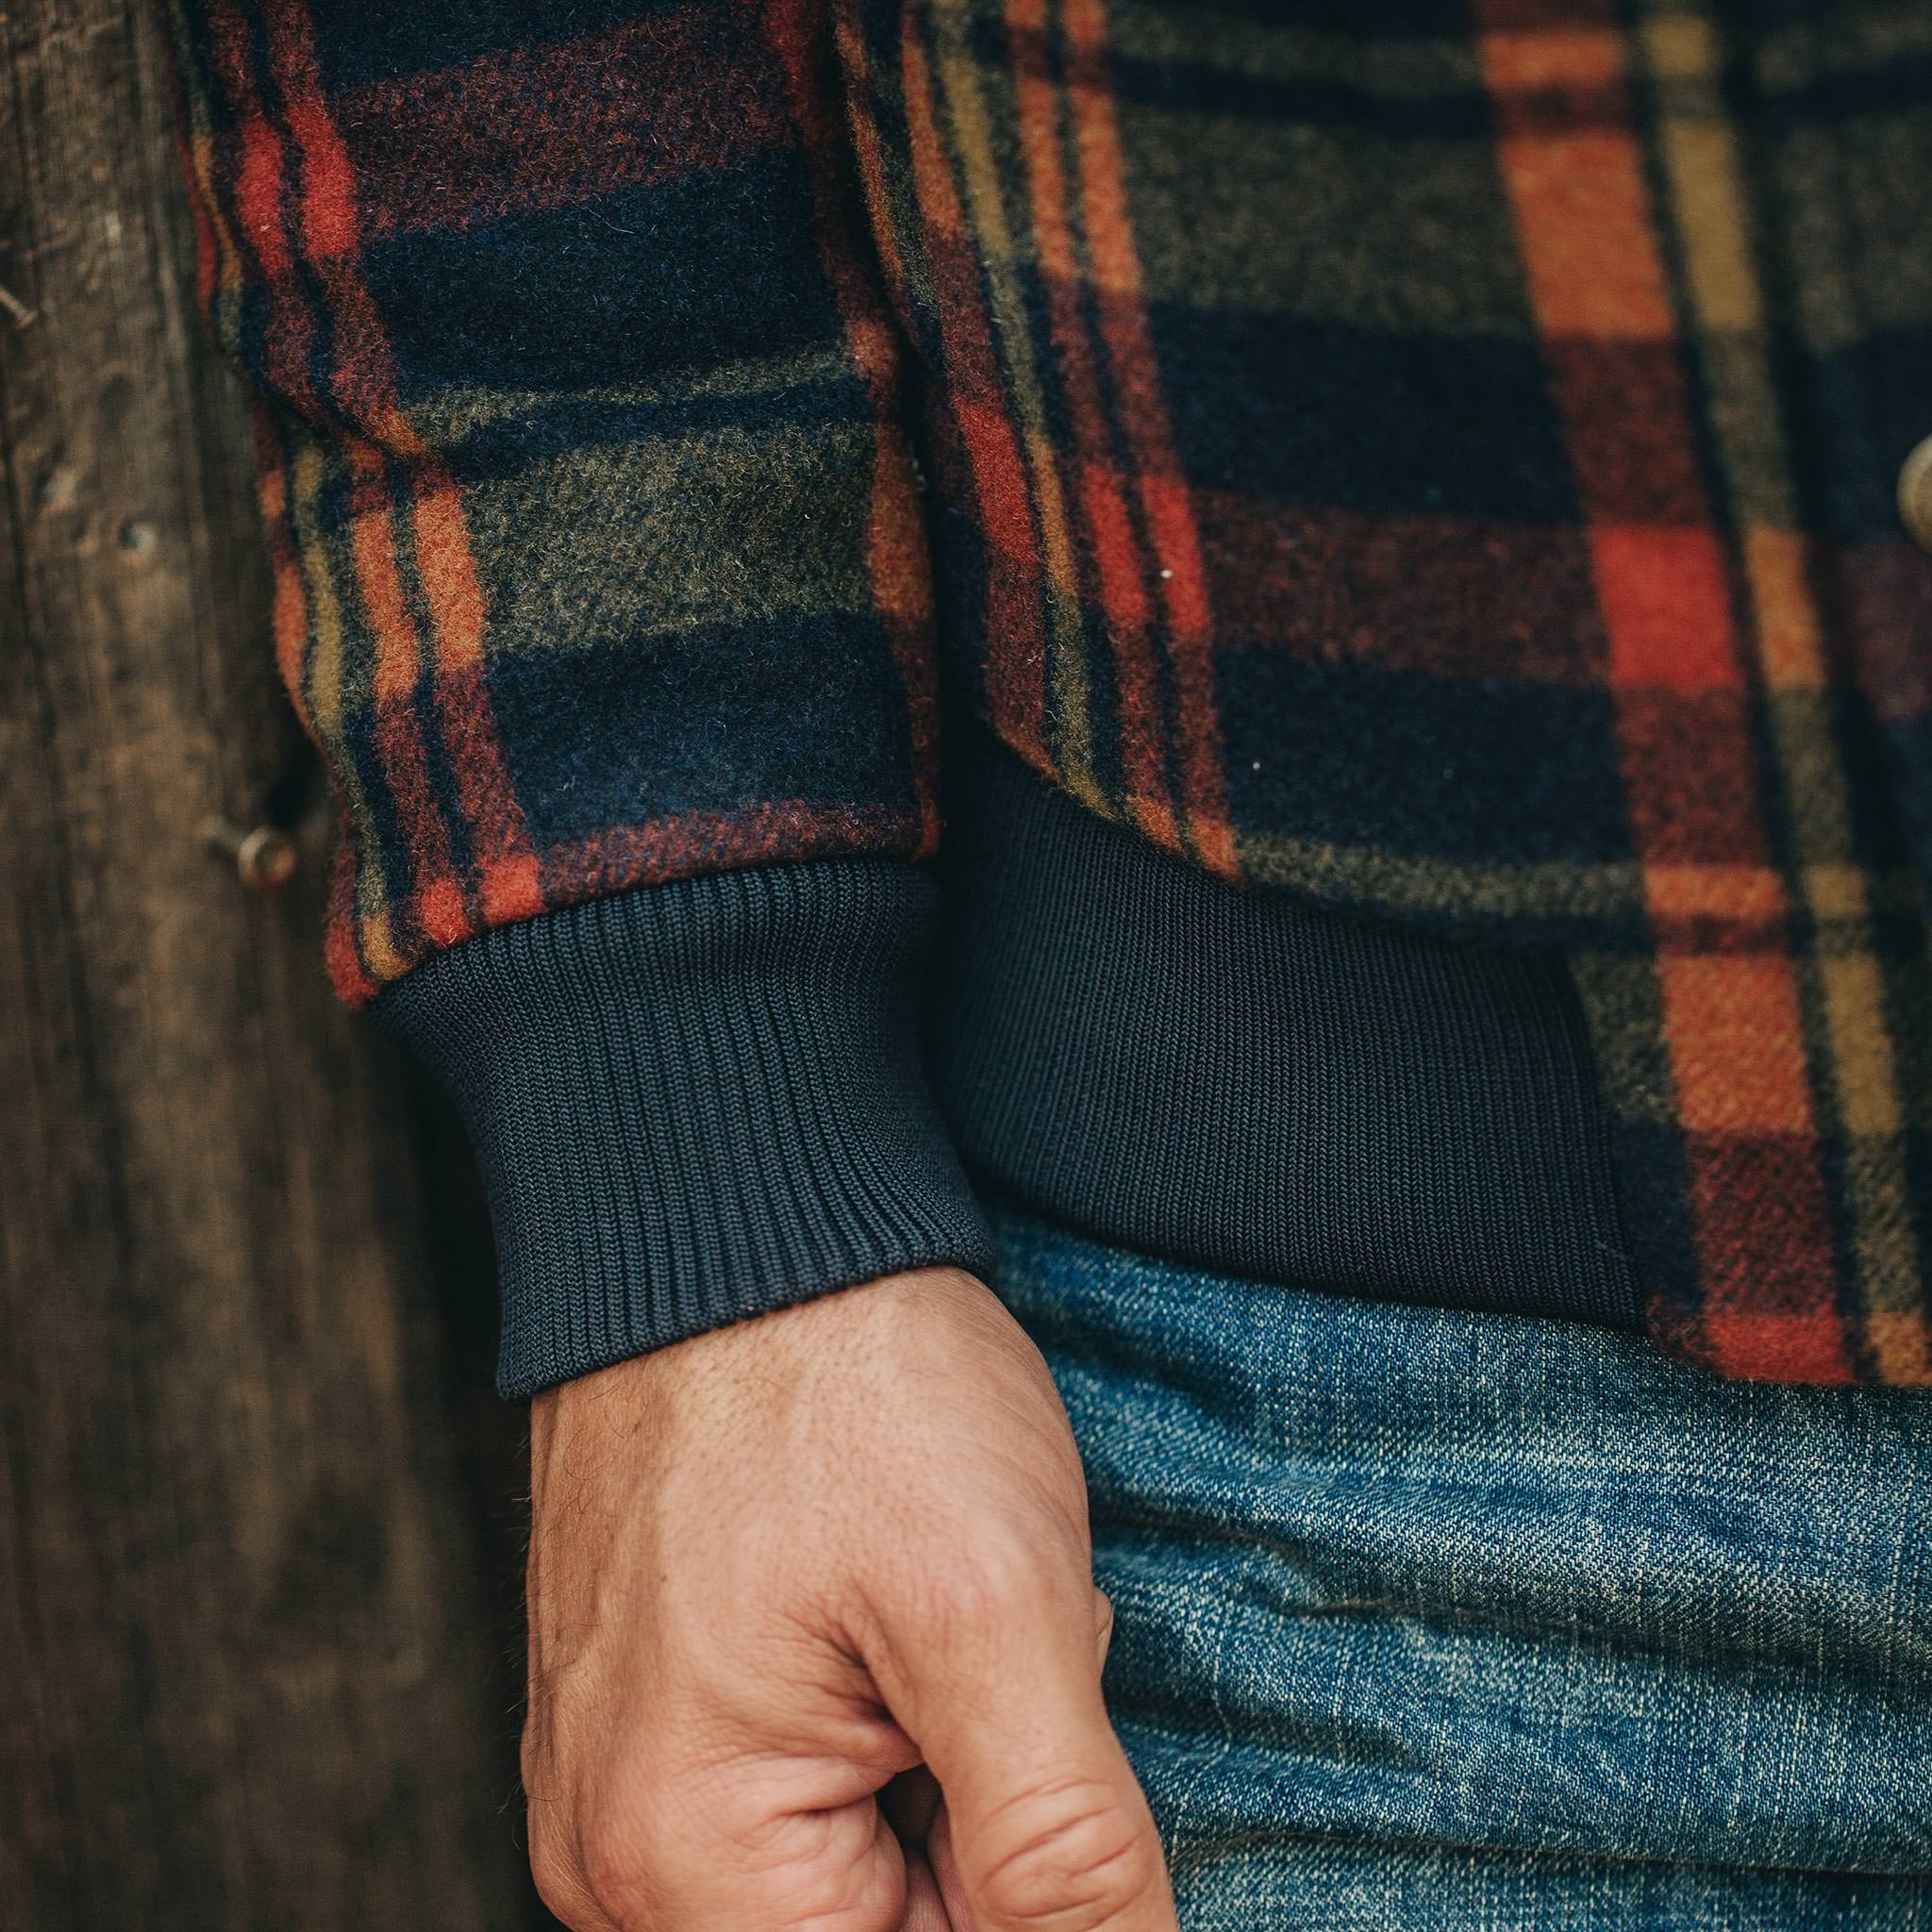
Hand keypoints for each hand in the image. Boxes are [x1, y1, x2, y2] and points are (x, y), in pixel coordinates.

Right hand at [521, 1266, 1177, 1931]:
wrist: (730, 1218)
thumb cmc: (848, 1380)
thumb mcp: (995, 1605)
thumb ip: (1060, 1849)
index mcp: (679, 1860)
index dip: (1036, 1896)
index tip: (1048, 1745)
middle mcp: (615, 1855)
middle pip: (883, 1929)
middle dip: (988, 1816)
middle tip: (997, 1658)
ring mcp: (619, 1778)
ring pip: (854, 1862)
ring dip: (946, 1765)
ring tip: (941, 1609)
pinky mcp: (645, 1712)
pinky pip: (797, 1787)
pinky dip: (890, 1718)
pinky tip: (897, 1605)